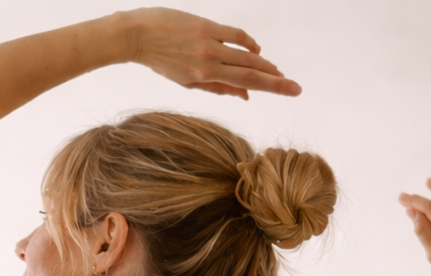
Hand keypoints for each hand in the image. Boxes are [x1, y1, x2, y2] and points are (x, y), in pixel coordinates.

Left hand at [121, 8, 299, 98]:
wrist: (136, 36)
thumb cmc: (159, 60)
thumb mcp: (186, 81)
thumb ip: (217, 87)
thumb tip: (244, 94)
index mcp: (202, 78)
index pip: (244, 84)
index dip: (270, 88)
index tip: (291, 90)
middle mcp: (209, 62)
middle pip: (251, 72)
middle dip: (275, 80)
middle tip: (294, 86)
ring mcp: (208, 43)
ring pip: (246, 55)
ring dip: (264, 63)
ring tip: (277, 71)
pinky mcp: (206, 27)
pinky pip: (235, 35)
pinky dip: (248, 42)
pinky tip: (256, 49)